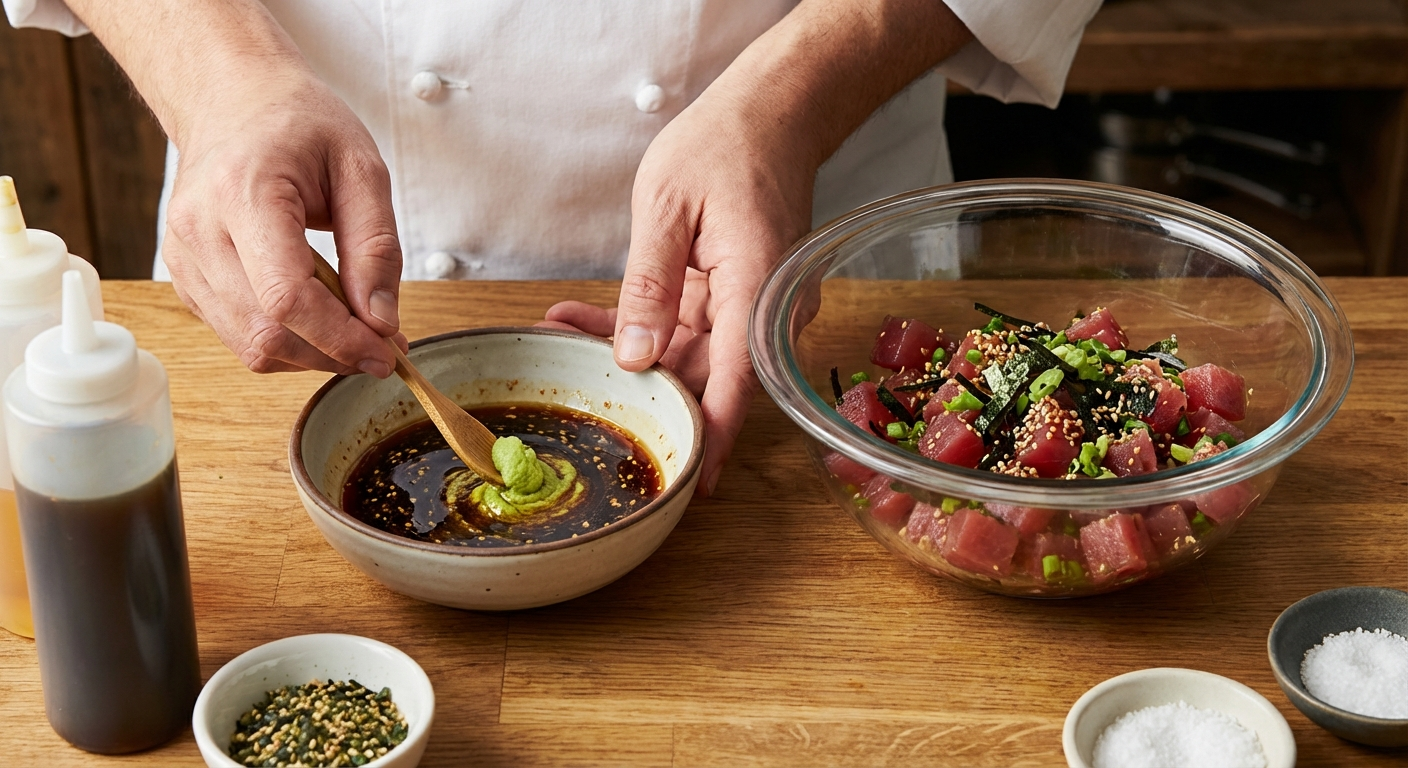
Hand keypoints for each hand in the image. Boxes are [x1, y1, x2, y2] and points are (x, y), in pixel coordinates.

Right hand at [162, 68, 402, 375]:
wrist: (232, 100)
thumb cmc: (297, 124)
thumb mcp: (361, 168)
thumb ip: (376, 248)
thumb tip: (381, 321)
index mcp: (242, 193)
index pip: (286, 298)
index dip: (340, 339)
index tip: (385, 353)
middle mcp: (199, 230)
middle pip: (266, 332)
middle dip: (333, 353)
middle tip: (383, 345)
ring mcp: (183, 258)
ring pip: (250, 345)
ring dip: (311, 354)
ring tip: (355, 330)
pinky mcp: (185, 277)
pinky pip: (238, 335)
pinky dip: (286, 341)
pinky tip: (318, 317)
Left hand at [543, 81, 815, 496]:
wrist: (774, 110)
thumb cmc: (725, 145)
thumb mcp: (666, 209)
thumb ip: (648, 287)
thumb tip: (634, 358)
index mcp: (757, 287)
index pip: (737, 380)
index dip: (714, 435)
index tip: (693, 482)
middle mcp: (765, 306)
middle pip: (709, 373)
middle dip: (644, 387)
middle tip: (581, 396)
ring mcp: (755, 301)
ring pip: (692, 351)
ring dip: (632, 351)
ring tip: (563, 336)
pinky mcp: (739, 293)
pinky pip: (691, 325)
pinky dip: (644, 323)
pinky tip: (584, 320)